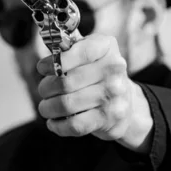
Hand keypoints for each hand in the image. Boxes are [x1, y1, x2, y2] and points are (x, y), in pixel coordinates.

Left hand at [36, 34, 152, 152]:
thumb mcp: (90, 52)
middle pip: (65, 82)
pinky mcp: (108, 119)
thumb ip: (69, 46)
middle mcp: (113, 70)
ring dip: (48, 108)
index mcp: (106, 48)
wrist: (128, 103)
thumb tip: (48, 44)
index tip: (42, 68)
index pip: (79, 53)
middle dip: (46, 88)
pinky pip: (74, 125)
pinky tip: (53, 122)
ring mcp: (113, 96)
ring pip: (66, 104)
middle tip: (43, 90)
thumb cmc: (99, 74)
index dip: (55, 62)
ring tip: (45, 107)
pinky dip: (58, 125)